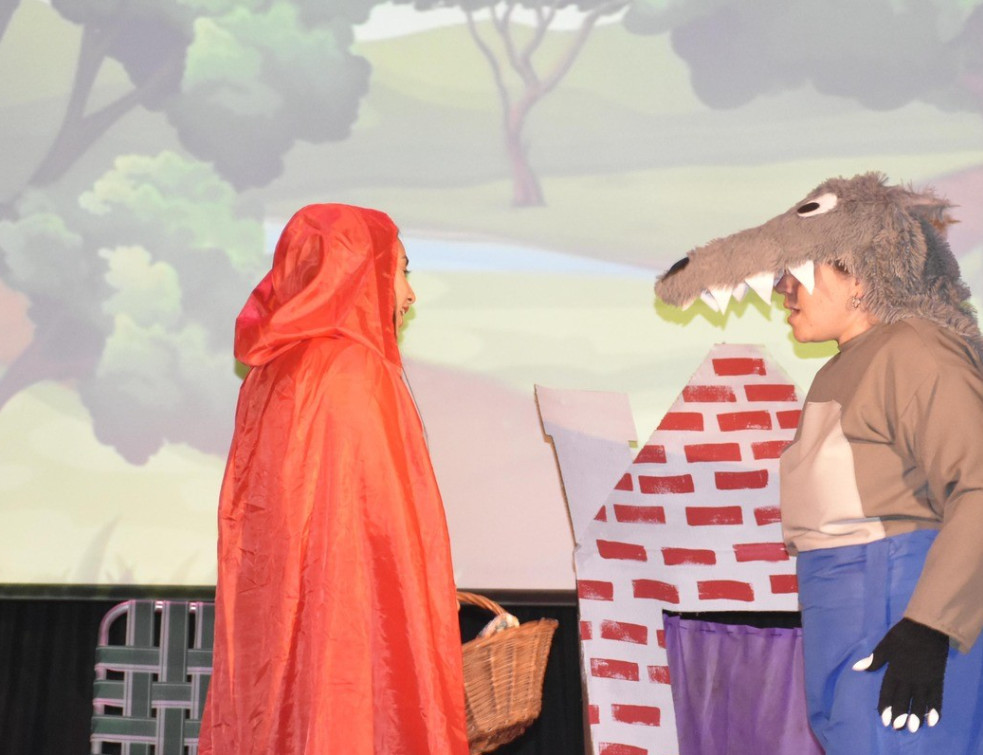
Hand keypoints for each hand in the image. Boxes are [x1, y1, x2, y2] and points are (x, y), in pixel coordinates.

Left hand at [852, 618, 948, 732]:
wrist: (928, 627)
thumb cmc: (904, 635)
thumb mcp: (886, 645)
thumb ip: (874, 659)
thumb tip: (857, 668)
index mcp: (895, 670)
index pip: (888, 692)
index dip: (886, 706)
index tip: (884, 719)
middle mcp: (909, 678)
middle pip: (904, 700)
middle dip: (900, 715)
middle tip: (897, 728)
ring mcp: (925, 679)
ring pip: (920, 702)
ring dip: (916, 716)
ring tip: (913, 729)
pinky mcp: (937, 678)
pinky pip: (937, 697)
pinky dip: (935, 709)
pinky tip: (933, 721)